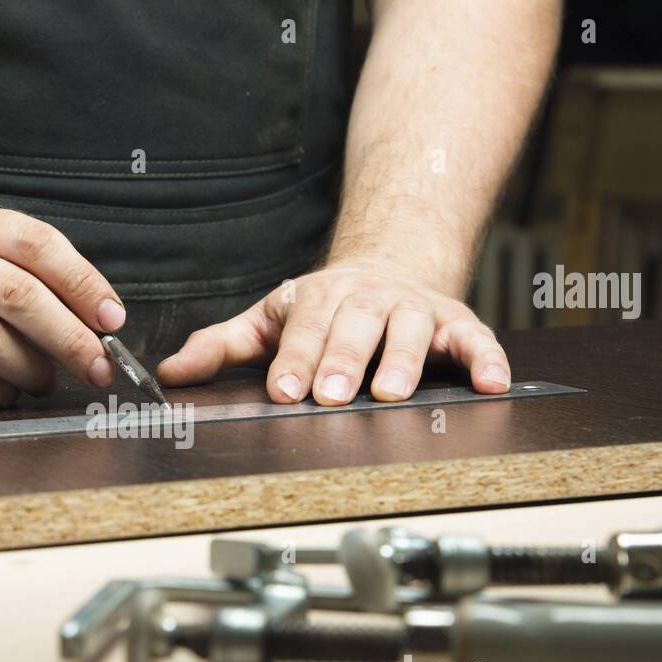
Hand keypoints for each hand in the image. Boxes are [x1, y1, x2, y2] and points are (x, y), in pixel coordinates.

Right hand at [0, 203, 124, 405]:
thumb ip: (35, 278)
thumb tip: (100, 322)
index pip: (36, 245)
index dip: (83, 284)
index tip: (111, 319)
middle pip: (17, 295)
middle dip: (68, 337)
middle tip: (96, 365)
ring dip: (30, 370)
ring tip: (45, 380)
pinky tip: (3, 393)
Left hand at [157, 259, 510, 404]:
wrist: (388, 264)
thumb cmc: (321, 307)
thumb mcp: (267, 319)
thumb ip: (221, 346)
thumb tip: (170, 373)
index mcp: (317, 299)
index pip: (302, 329)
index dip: (293, 359)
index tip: (284, 391)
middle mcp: (366, 299)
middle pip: (353, 328)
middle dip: (341, 361)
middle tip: (330, 396)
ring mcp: (412, 308)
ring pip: (409, 330)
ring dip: (402, 360)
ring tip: (391, 392)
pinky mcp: (454, 321)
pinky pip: (474, 339)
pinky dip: (486, 358)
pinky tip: (492, 383)